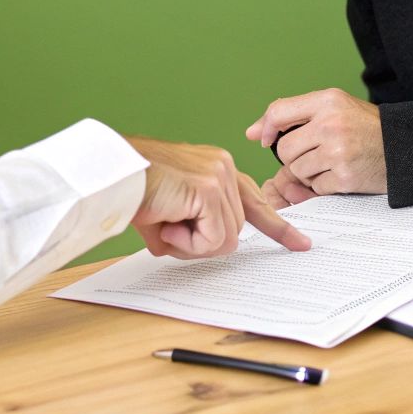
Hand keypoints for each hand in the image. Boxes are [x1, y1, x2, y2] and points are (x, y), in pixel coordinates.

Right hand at [124, 136, 310, 257]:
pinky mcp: (210, 189)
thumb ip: (198, 224)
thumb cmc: (134, 191)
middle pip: (236, 230)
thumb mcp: (173, 211)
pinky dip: (188, 243)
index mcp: (217, 168)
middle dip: (202, 243)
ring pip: (227, 238)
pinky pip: (214, 239)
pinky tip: (168, 224)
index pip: (255, 200)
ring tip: (165, 223)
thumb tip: (208, 247)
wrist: (112, 176)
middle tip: (169, 229)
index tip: (300, 243)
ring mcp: (220, 175)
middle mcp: (224, 166)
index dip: (277, 226)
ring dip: (192, 244)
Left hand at [244, 88, 387, 195]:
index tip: (265, 139)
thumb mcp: (335, 108)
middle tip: (314, 154)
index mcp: (328, 101)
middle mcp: (332, 123)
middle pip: (285, 149)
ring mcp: (338, 151)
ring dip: (307, 173)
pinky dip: (323, 186)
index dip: (266, 128)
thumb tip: (253, 133)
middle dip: (293, 157)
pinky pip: (314, 187)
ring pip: (297, 170)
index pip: (278, 111)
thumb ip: (294, 115)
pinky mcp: (344, 176)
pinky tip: (339, 175)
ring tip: (329, 164)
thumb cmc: (365, 128)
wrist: (404, 148)